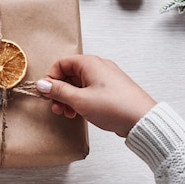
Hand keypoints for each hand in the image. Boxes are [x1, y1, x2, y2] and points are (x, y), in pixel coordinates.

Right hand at [36, 55, 156, 137]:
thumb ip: (59, 91)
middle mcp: (98, 67)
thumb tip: (43, 84)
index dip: (51, 78)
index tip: (47, 93)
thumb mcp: (79, 100)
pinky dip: (80, 101)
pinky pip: (89, 91)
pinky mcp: (110, 90)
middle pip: (69, 74)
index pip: (61, 64)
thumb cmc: (115, 106)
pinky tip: (78, 113)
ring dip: (69, 98)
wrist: (141, 120)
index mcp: (90, 63)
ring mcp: (105, 79)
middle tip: (56, 107)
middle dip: (59, 91)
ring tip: (67, 113)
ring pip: (78, 85)